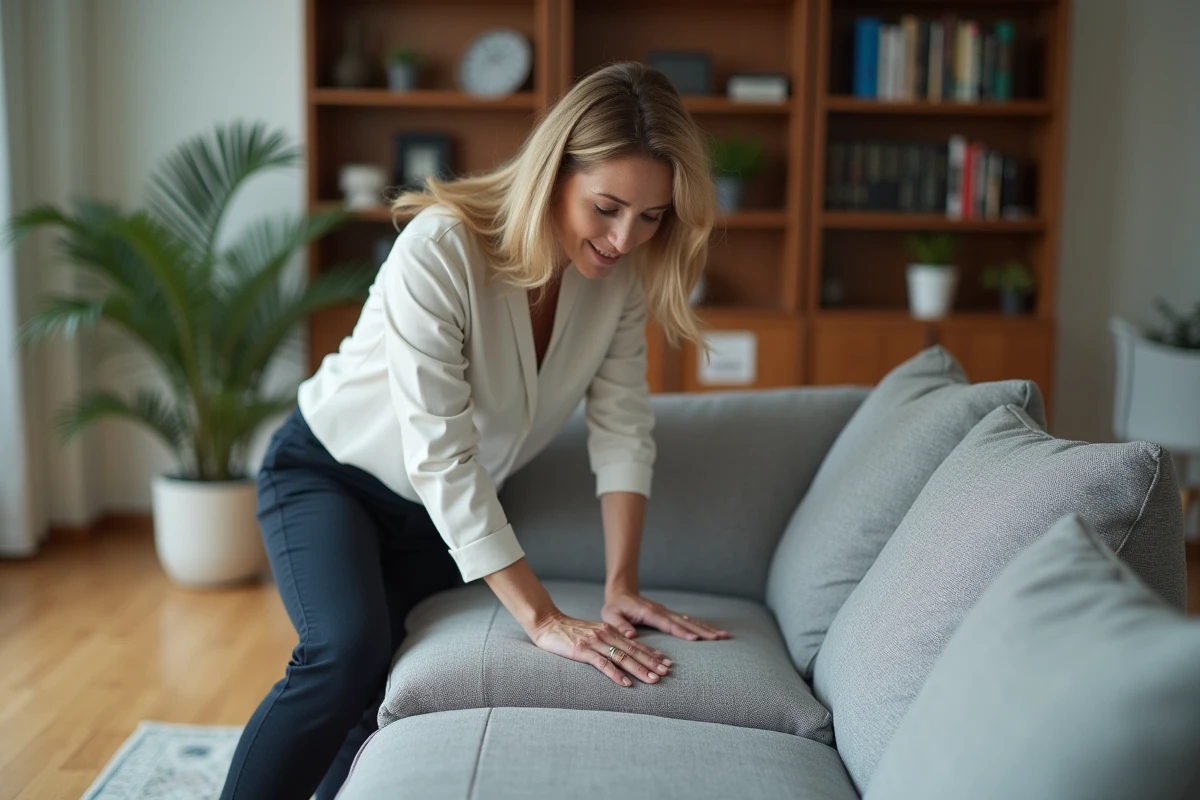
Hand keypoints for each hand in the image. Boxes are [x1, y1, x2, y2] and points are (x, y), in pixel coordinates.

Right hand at [529, 611, 673, 686]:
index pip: (636, 644)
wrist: (547, 623)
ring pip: (623, 657)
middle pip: (634, 651)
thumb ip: (607, 640)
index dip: (652, 653)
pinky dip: (616, 675)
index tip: (667, 662)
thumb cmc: (568, 631)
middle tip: (667, 672)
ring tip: (653, 679)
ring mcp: (594, 642)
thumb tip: (622, 653)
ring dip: (640, 669)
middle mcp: (606, 635)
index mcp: (609, 631)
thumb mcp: (592, 633)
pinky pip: (603, 664)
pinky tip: (626, 683)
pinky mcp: (582, 651)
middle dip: (652, 662)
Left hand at [602, 591, 730, 640]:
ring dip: (706, 628)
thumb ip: (620, 625)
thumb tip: (631, 635)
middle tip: (720, 637)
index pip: (667, 624)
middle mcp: (661, 611)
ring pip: (689, 620)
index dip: (681, 631)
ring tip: (724, 635)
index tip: (695, 639)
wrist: (621, 592)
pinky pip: (687, 621)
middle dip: (703, 630)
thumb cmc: (614, 606)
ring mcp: (667, 612)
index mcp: (648, 613)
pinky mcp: (668, 615)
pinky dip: (700, 626)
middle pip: (685, 622)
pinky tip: (712, 632)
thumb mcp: (611, 616)